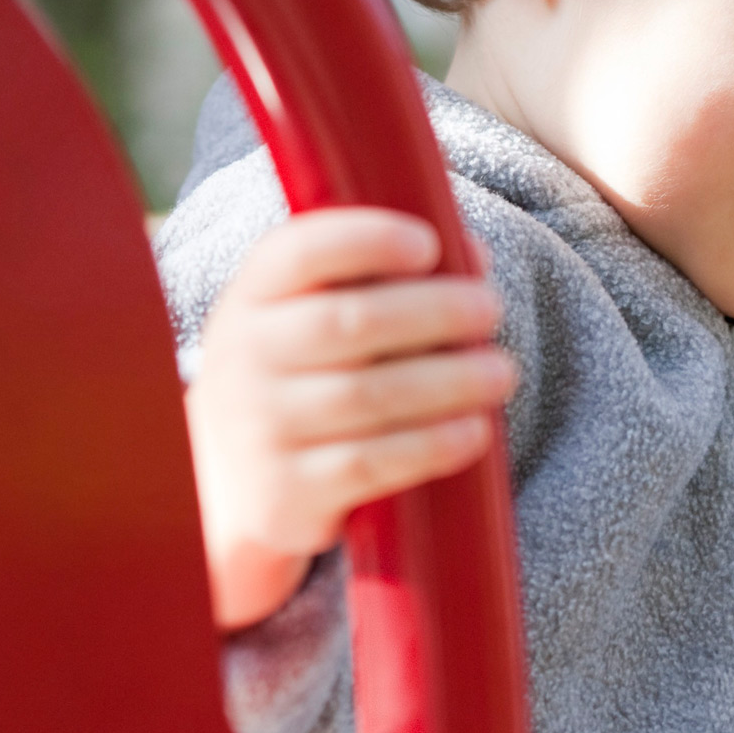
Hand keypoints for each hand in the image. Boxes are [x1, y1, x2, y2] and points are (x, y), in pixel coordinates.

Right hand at [184, 209, 515, 630]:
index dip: (368, 240)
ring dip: (450, 381)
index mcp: (254, 296)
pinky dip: (431, 445)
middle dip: (435, 311)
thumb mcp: (316, 314)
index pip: (300, 251)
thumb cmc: (303, 373)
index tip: (429, 244)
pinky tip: (473, 431)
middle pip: (349, 322)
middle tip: (491, 309)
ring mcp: (258, 427)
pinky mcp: (284, 493)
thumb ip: (384, 276)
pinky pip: (369, 463)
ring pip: (368, 395)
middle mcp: (243, 356)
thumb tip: (471, 253)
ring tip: (501, 373)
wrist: (231, 485)